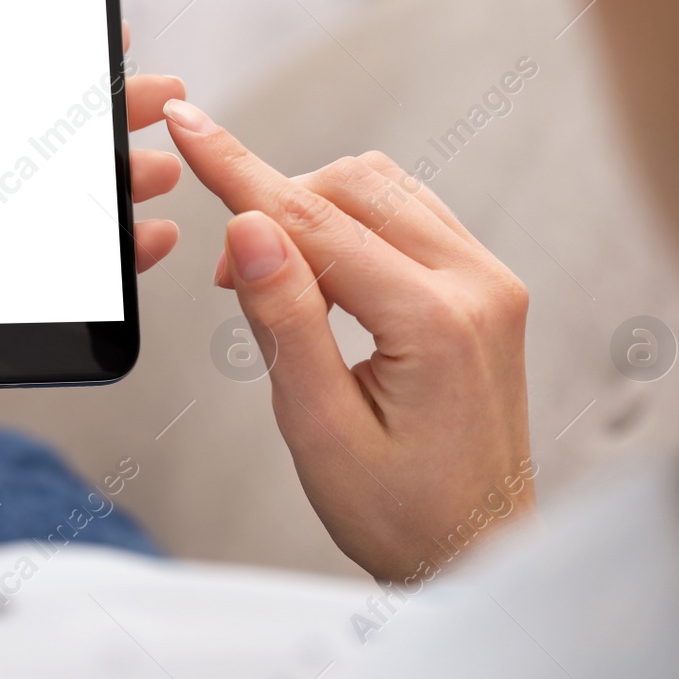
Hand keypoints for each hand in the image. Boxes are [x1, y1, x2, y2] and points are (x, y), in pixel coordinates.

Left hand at [0, 0, 185, 575]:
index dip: (27, 56)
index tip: (84, 31)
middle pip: (26, 138)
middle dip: (94, 114)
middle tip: (155, 92)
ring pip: (54, 199)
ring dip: (114, 178)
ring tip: (163, 164)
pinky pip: (62, 266)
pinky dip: (111, 252)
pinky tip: (147, 236)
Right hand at [163, 99, 534, 581]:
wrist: (476, 553)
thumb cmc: (401, 514)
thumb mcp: (319, 429)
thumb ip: (283, 321)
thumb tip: (249, 226)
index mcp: (437, 321)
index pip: (315, 221)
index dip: (238, 171)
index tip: (188, 125)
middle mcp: (477, 285)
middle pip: (351, 187)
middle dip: (274, 209)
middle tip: (230, 283)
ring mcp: (489, 281)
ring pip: (381, 189)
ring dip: (312, 211)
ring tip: (276, 285)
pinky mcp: (487, 286)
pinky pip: (408, 214)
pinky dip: (350, 225)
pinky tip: (324, 277)